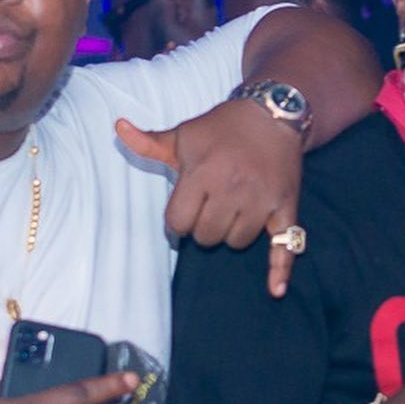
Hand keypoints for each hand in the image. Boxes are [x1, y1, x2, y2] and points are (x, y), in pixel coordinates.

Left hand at [117, 99, 302, 297]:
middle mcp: (232, 188)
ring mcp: (261, 200)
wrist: (273, 113)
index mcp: (203, 173)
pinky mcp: (286, 206)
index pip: (178, 222)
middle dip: (204, 226)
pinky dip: (280, 269)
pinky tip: (276, 290)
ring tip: (233, 211)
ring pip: (237, 242)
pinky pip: (284, 244)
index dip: (177, 219)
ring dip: (231, 233)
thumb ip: (150, 142)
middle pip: (206, 236)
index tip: (185, 207)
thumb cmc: (222, 127)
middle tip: (210, 206)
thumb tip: (119, 128)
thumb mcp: (184, 134)